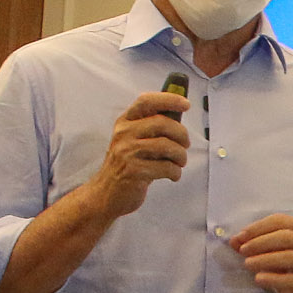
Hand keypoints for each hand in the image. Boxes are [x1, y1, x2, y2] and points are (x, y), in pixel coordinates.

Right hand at [89, 92, 190, 216]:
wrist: (106, 193)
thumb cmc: (127, 165)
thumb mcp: (134, 141)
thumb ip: (153, 127)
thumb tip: (179, 112)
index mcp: (125, 122)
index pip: (146, 101)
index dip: (168, 99)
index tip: (186, 103)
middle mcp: (124, 133)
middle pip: (162, 123)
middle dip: (181, 134)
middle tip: (185, 145)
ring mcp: (127, 152)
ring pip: (167, 146)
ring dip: (181, 156)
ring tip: (179, 163)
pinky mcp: (133, 171)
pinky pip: (166, 167)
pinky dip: (175, 172)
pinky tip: (172, 175)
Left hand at [230, 214, 292, 292]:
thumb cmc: (286, 268)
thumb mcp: (268, 253)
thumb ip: (252, 245)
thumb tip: (234, 241)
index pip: (279, 221)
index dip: (258, 227)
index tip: (240, 237)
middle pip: (285, 237)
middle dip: (260, 242)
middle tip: (242, 250)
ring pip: (290, 257)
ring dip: (265, 259)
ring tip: (247, 264)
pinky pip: (292, 279)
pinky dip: (273, 278)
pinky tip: (259, 279)